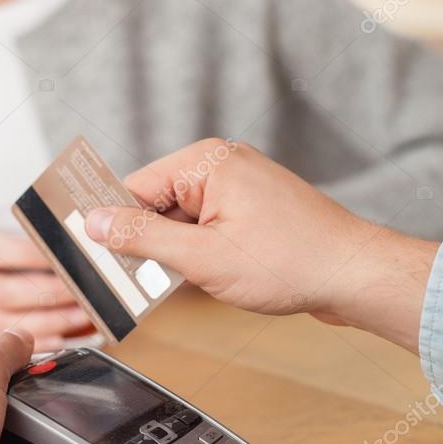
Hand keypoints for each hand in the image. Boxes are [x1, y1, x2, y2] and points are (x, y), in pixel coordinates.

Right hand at [0, 231, 91, 349]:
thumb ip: (8, 246)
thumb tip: (62, 252)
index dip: (34, 256)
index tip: (68, 258)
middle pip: (5, 293)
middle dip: (50, 295)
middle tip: (85, 295)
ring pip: (4, 325)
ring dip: (49, 324)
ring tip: (83, 319)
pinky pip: (0, 346)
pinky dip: (33, 345)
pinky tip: (62, 341)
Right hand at [85, 139, 437, 352]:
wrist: (356, 276)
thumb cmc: (292, 261)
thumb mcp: (203, 257)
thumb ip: (143, 238)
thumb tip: (97, 223)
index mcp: (206, 162)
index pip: (135, 186)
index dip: (110, 222)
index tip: (86, 251)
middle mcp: (221, 166)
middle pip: (156, 202)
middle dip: (144, 242)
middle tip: (131, 279)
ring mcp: (239, 188)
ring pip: (181, 219)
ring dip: (172, 252)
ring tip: (181, 281)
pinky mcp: (251, 211)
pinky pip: (206, 227)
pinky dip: (196, 253)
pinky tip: (201, 278)